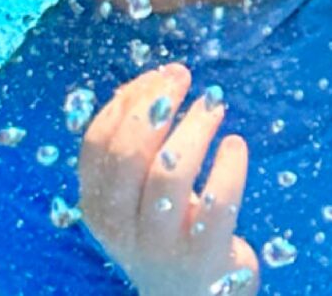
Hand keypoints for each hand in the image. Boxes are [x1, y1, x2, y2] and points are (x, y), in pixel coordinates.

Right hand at [78, 63, 259, 295]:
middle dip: (156, 106)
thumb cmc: (163, 231)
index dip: (129, 101)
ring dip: (194, 129)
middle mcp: (120, 227)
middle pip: (128, 155)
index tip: (160, 76)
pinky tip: (235, 145)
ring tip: (213, 105)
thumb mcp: (134, 195)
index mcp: (95, 205)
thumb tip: (148, 85)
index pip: (97, 143)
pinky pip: (217, 203)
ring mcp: (160, 245)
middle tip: (185, 79)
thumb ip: (133, 146)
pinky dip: (228, 167)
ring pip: (169, 175)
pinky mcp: (203, 256)